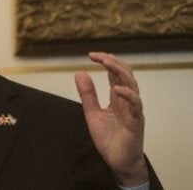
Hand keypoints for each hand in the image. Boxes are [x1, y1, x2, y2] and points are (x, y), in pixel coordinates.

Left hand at [75, 52, 148, 185]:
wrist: (117, 161)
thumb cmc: (109, 137)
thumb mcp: (92, 113)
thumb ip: (87, 94)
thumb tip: (80, 72)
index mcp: (117, 97)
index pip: (115, 74)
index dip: (106, 61)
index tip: (92, 55)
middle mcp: (127, 100)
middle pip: (125, 75)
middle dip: (113, 62)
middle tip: (98, 55)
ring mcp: (133, 110)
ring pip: (132, 85)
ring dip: (120, 72)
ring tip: (107, 63)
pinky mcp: (135, 122)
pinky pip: (135, 106)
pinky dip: (128, 95)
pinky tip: (117, 89)